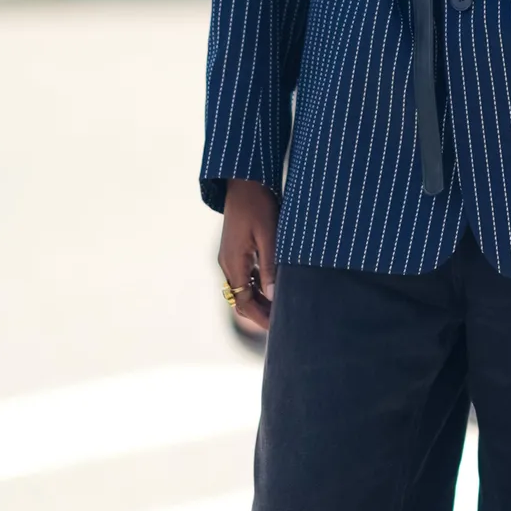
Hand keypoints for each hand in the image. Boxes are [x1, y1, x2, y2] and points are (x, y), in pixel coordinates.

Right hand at [219, 178, 278, 334]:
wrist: (244, 182)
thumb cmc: (258, 205)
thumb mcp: (270, 236)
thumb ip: (271, 267)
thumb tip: (274, 296)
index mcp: (234, 263)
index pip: (244, 303)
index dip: (261, 318)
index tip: (278, 328)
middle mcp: (228, 263)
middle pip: (241, 300)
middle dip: (260, 313)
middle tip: (282, 322)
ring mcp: (230, 257)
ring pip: (242, 289)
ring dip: (259, 300)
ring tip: (280, 307)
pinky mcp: (235, 250)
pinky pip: (243, 276)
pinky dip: (256, 286)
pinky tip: (273, 286)